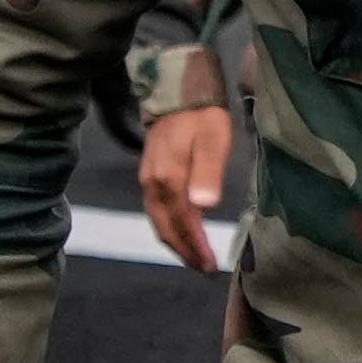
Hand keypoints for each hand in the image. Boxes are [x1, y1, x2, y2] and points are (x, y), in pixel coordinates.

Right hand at [128, 101, 230, 270]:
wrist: (178, 93)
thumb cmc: (202, 116)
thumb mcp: (212, 140)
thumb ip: (207, 172)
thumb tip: (203, 206)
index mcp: (169, 179)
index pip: (182, 222)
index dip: (195, 246)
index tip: (209, 265)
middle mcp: (153, 184)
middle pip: (165, 227)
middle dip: (184, 251)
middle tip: (203, 269)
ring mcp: (148, 180)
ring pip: (158, 221)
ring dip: (175, 242)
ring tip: (194, 258)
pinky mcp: (150, 175)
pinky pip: (156, 210)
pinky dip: (168, 227)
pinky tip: (181, 231)